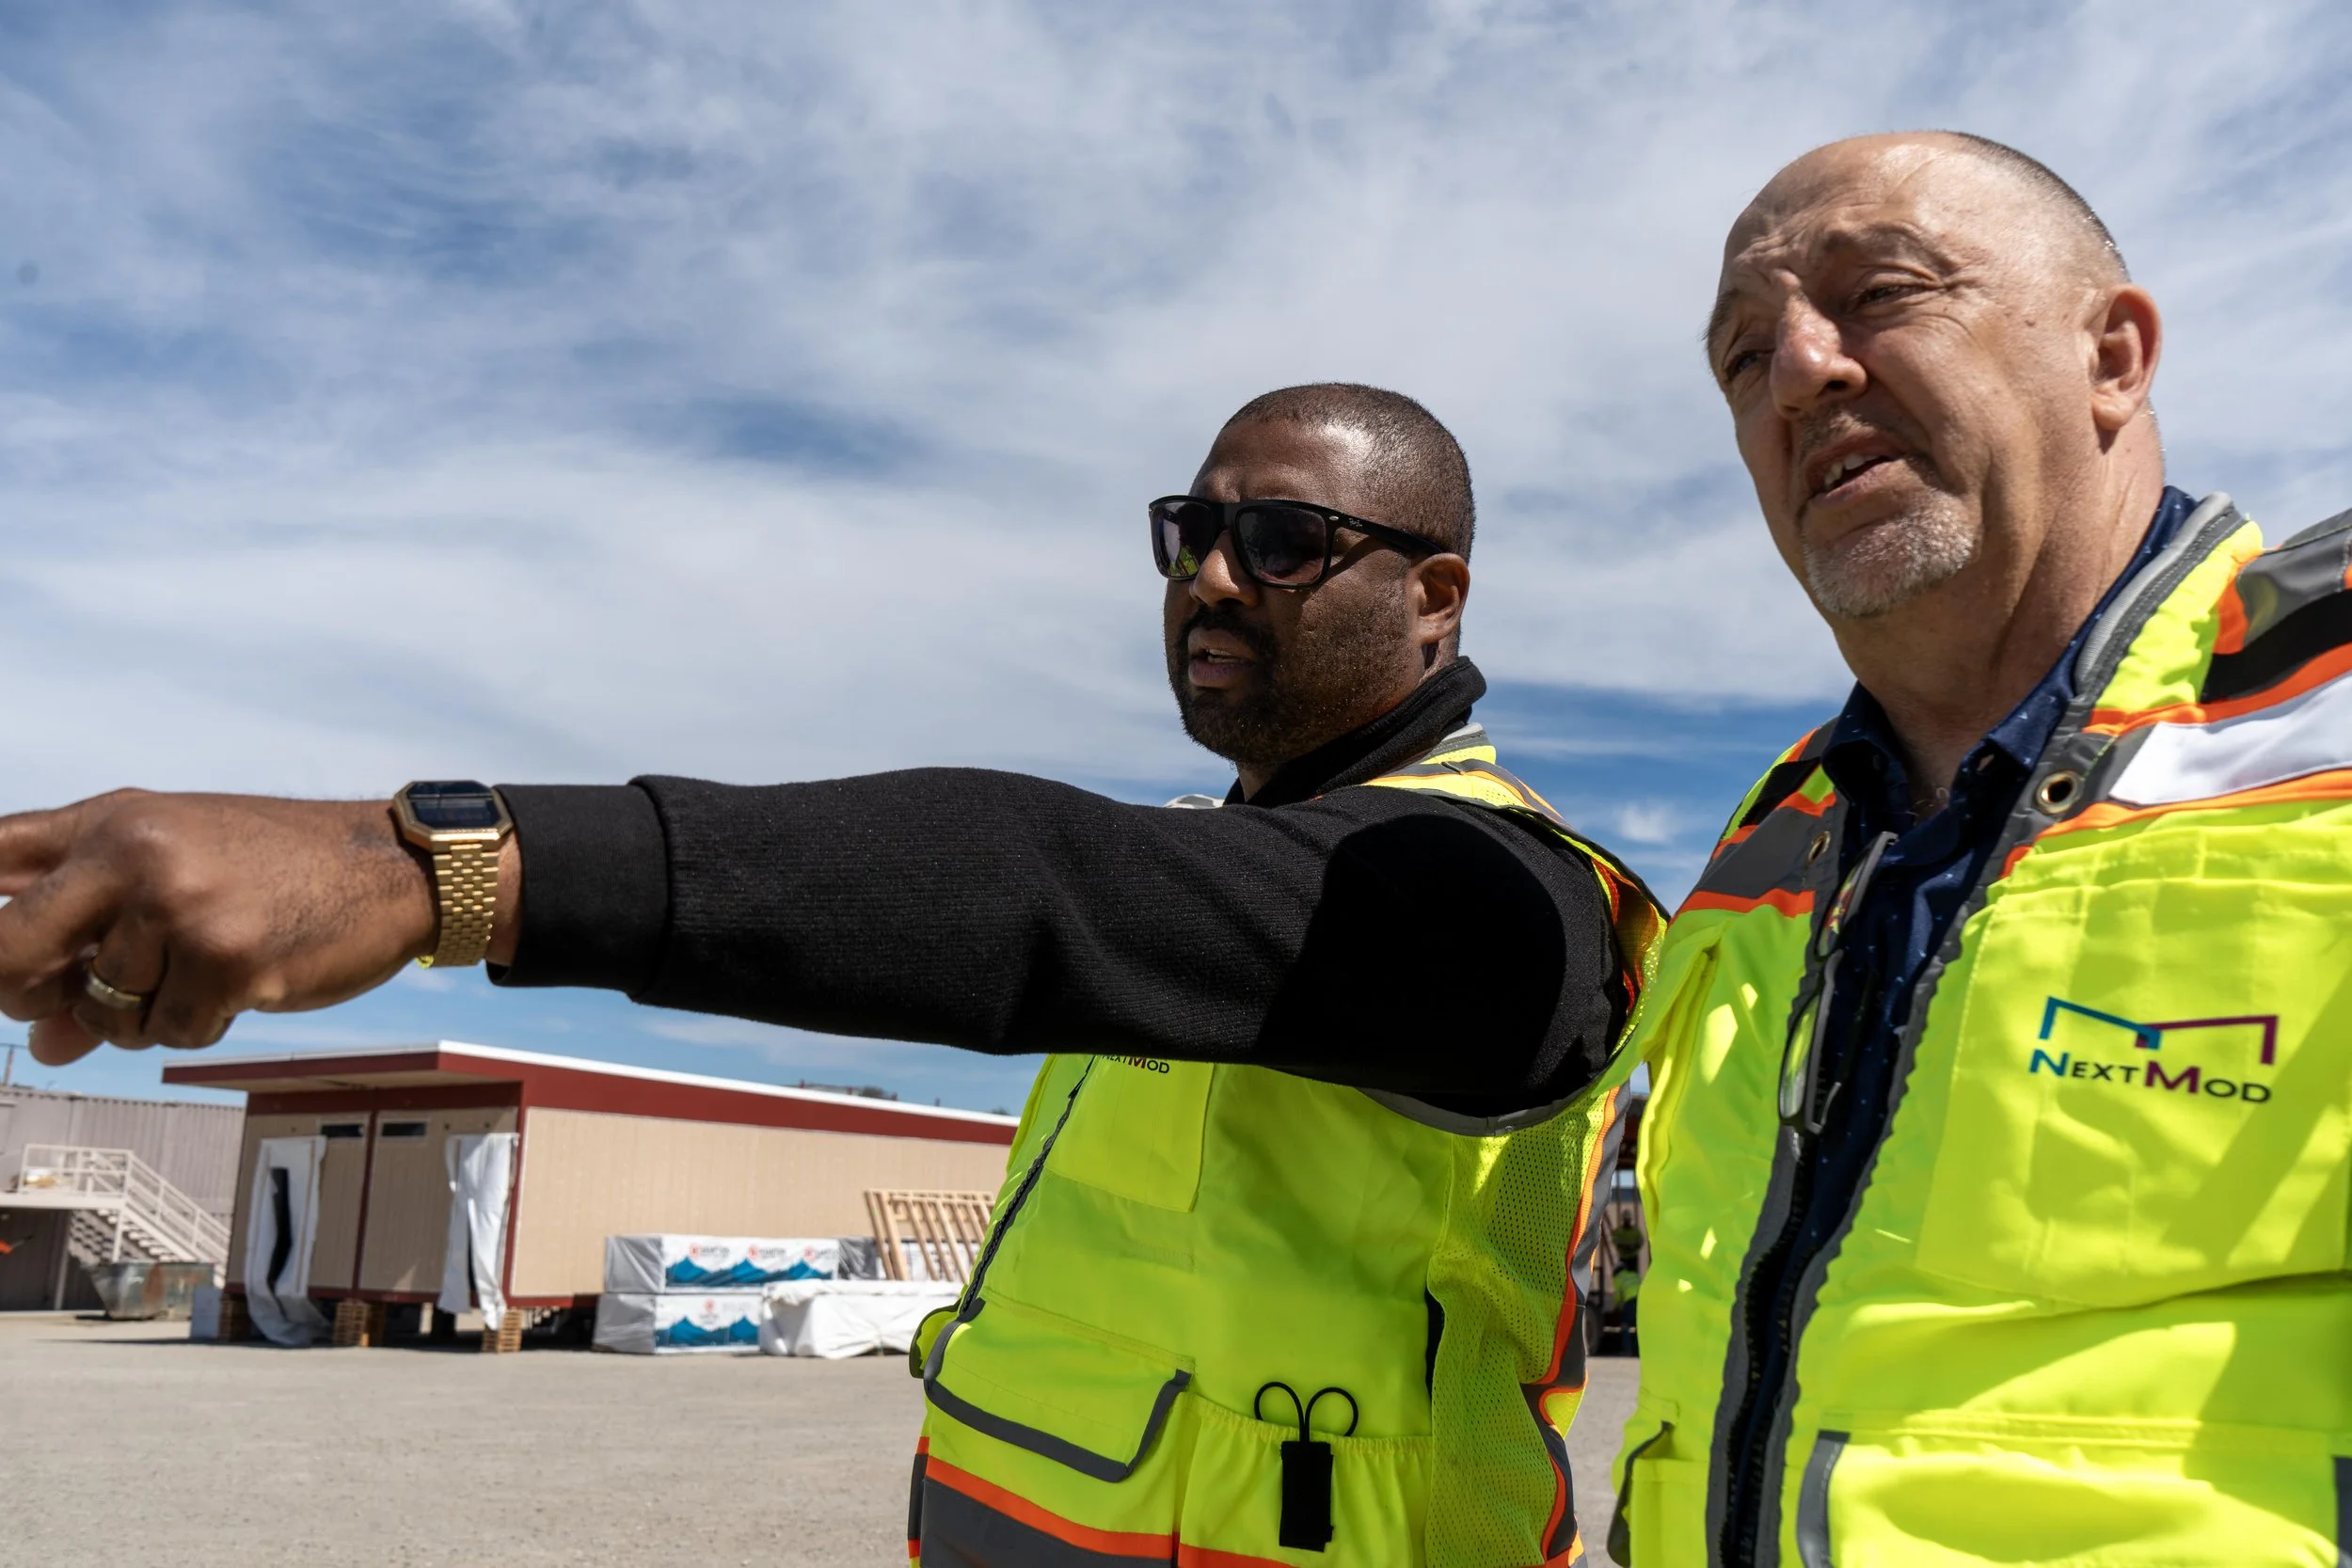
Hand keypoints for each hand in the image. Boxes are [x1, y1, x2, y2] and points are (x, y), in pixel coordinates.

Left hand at [0, 791, 460, 1066]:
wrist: (386, 865)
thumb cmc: (279, 867)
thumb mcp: (175, 878)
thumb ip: (96, 943)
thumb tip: (45, 1042)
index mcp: (111, 821)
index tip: (3, 965)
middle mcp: (132, 853)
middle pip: (7, 952)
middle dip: (28, 994)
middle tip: (71, 999)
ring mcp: (178, 905)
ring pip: (99, 1011)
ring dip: (139, 1019)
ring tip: (194, 978)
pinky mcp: (225, 958)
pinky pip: (168, 1033)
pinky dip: (198, 1025)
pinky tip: (239, 986)